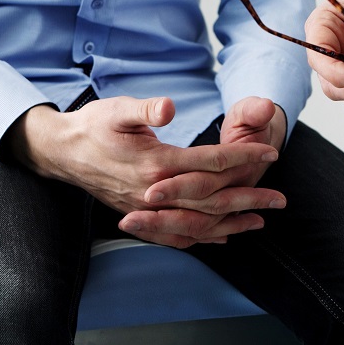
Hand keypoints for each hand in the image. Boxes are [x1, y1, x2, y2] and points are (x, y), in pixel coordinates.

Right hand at [6, 97, 282, 246]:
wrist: (62, 152)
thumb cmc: (93, 126)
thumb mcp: (118, 108)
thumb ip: (146, 108)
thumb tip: (168, 106)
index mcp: (156, 163)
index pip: (211, 163)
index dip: (243, 158)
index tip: (270, 153)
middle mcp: (155, 192)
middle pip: (213, 199)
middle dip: (250, 198)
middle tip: (281, 198)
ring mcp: (148, 209)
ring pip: (198, 222)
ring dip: (232, 223)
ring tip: (261, 221)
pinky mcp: (140, 217)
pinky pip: (175, 235)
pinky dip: (202, 238)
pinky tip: (221, 238)